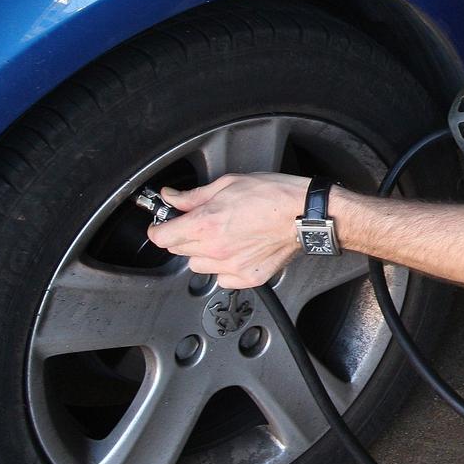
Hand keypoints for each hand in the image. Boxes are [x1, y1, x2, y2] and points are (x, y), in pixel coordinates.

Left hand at [145, 173, 307, 288]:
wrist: (304, 214)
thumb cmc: (273, 195)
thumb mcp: (228, 184)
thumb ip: (194, 196)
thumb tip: (171, 198)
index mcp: (205, 224)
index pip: (162, 237)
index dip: (159, 228)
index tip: (163, 225)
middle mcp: (215, 249)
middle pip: (179, 251)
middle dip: (183, 237)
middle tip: (200, 224)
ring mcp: (231, 267)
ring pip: (198, 267)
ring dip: (202, 254)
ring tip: (222, 238)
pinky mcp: (247, 278)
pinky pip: (221, 279)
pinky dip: (224, 268)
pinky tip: (236, 252)